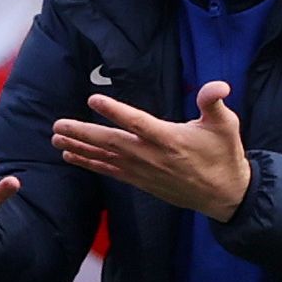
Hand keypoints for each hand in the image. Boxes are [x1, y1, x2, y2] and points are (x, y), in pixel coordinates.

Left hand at [51, 80, 250, 221]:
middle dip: (82, 133)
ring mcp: (144, 171)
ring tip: (56, 140)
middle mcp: (151, 156)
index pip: (137, 122)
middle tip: (57, 126)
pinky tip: (72, 157)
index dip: (115, 111)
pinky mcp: (141, 181)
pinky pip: (110, 172)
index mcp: (169, 139)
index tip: (93, 99)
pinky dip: (90, 164)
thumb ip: (215, 103)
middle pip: (111, 142)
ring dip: (79, 148)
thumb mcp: (226, 124)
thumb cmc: (224, 155)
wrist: (224, 194)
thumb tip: (219, 86)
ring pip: (105, 158)